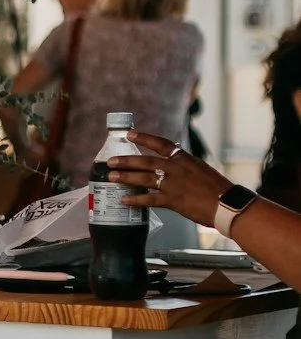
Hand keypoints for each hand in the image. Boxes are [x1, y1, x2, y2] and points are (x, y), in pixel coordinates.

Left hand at [106, 130, 229, 226]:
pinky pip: (150, 199)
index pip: (161, 144)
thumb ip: (184, 164)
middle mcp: (177, 169)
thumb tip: (173, 158)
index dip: (144, 138)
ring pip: (144, 178)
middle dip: (126, 160)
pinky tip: (124, 199)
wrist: (228, 204)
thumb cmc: (217, 188)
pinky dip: (135, 199)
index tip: (129, 135)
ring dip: (126, 177)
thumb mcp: (201, 169)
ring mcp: (174, 185)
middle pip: (146, 161)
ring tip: (111, 177)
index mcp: (184, 159)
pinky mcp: (173, 201)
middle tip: (110, 161)